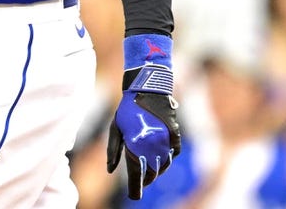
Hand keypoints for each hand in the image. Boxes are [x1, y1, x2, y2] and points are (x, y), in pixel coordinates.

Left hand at [106, 35, 181, 199]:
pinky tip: (161, 159)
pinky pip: (173, 153)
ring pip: (164, 164)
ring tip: (150, 171)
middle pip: (152, 172)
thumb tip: (111, 170)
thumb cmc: (127, 109)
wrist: (147, 89)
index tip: (134, 195)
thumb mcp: (116, 128)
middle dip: (146, 179)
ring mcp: (165, 140)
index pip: (137, 173)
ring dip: (157, 170)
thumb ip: (113, 150)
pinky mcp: (175, 135)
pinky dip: (167, 159)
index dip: (136, 187)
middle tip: (141, 182)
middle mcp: (152, 145)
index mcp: (135, 144)